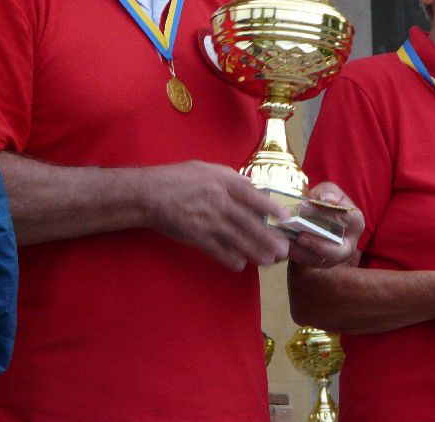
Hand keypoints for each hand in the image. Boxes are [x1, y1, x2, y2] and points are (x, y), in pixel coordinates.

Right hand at [139, 161, 289, 271]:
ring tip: (268, 261)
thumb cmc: (178, 178)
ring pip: (236, 239)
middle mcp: (219, 202)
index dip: (271, 208)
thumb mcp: (208, 169)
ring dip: (254, 251)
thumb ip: (231, 177)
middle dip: (267, 238)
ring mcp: (207, 221)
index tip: (285, 218)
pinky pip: (216, 249)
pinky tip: (240, 265)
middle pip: (248, 222)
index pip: (253, 196)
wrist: (149, 194)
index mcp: (224, 183)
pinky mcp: (195, 236)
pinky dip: (229, 258)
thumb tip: (251, 185)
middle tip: (283, 250)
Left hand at [288, 182, 364, 267]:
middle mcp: (347, 244)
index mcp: (355, 223)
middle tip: (301, 237)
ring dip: (301, 252)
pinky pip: (303, 262)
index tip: (312, 206)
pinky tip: (281, 245)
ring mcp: (331, 257)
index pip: (350, 220)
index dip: (332, 214)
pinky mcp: (314, 263)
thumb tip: (328, 199)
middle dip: (319, 245)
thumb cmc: (321, 204)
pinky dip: (292, 254)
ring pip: (318, 260)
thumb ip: (329, 191)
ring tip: (287, 242)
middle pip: (338, 251)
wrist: (307, 219)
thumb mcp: (326, 191)